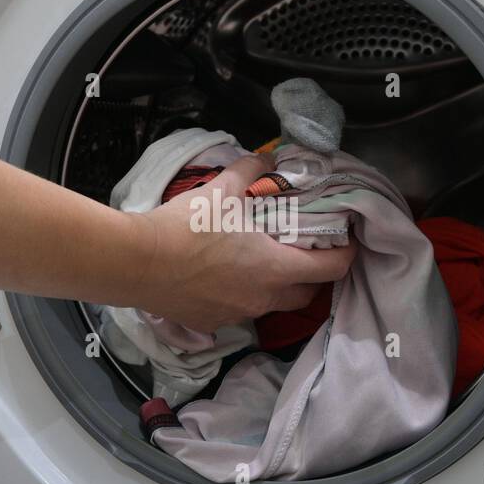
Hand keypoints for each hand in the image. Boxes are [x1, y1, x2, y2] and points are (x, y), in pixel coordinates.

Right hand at [129, 153, 354, 332]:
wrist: (137, 263)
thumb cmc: (186, 227)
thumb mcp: (223, 189)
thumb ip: (252, 171)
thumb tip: (268, 160)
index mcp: (275, 268)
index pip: (332, 268)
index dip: (346, 253)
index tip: (347, 241)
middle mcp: (263, 299)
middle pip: (307, 293)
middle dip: (313, 275)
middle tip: (306, 251)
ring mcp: (237, 316)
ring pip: (271, 304)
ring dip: (276, 286)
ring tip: (262, 262)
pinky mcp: (210, 323)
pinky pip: (238, 312)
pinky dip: (241, 296)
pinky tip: (224, 278)